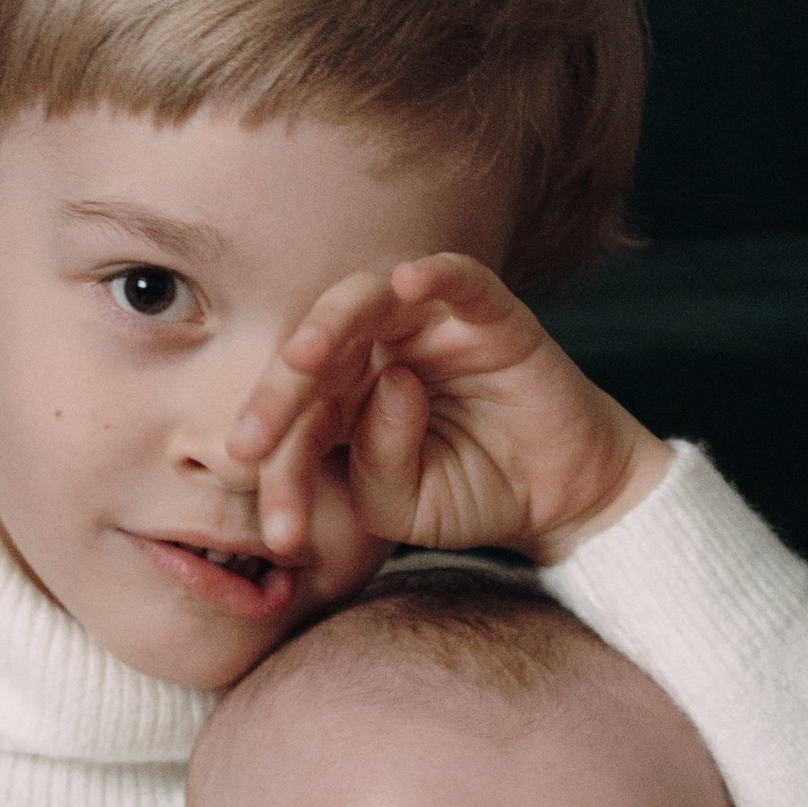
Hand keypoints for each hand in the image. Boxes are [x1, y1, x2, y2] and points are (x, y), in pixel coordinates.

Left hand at [225, 253, 670, 563]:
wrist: (557, 495)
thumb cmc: (473, 492)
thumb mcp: (403, 505)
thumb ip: (375, 464)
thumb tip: (388, 386)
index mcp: (345, 396)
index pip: (298, 418)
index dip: (281, 470)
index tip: (279, 533)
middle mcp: (378, 349)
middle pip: (315, 355)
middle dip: (277, 398)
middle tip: (249, 445)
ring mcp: (430, 325)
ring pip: (366, 303)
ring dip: (328, 325)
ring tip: (303, 357)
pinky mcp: (489, 315)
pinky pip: (460, 278)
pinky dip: (436, 273)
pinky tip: (410, 280)